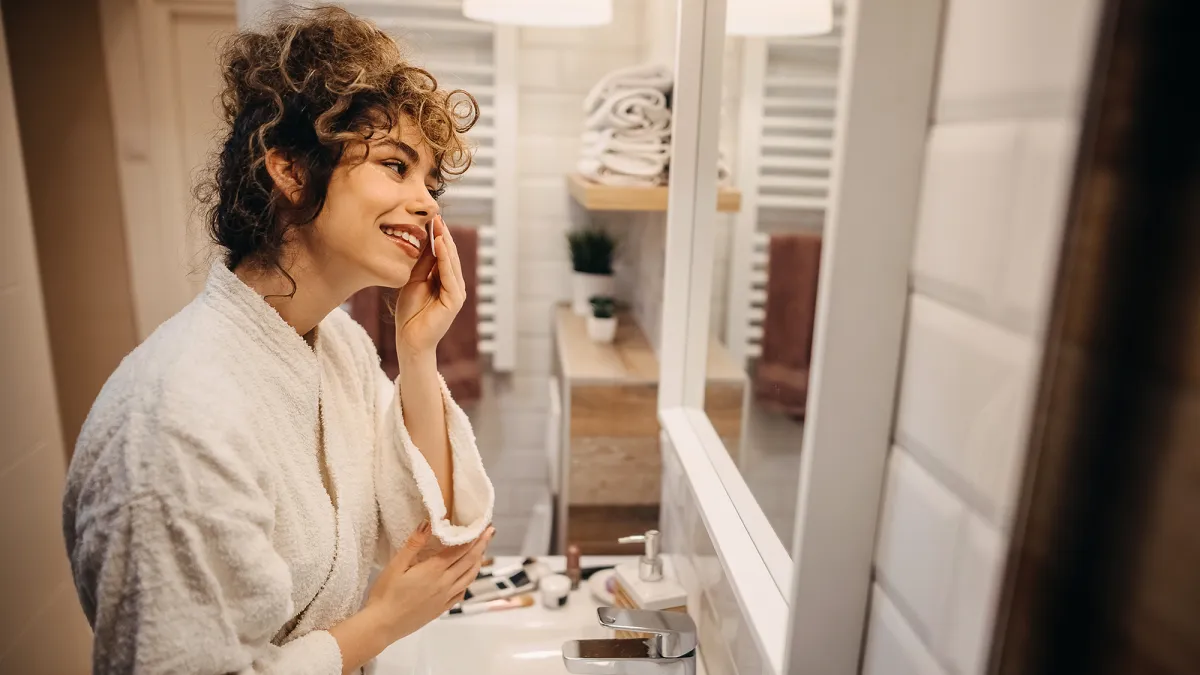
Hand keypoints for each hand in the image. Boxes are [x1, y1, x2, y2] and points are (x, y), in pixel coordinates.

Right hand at [364, 521, 494, 642]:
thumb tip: (428, 523)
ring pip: (468, 578)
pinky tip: (466, 578)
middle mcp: (444, 584)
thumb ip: (414, 544)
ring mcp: (444, 598)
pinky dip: (468, 581)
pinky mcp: (441, 609)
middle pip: (469, 562)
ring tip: (481, 552)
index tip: (485, 527)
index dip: (474, 537)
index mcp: (434, 570)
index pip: (460, 550)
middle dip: (481, 546)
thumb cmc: (385, 594)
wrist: (382, 625)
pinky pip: (461, 593)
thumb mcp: (396, 565)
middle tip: (490, 533)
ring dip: (477, 563)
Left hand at [393, 215, 465, 358]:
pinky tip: (439, 244)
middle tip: (436, 216)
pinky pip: (450, 275)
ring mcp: (456, 292)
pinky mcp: (454, 300)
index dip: (438, 236)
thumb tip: (428, 240)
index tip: (431, 218)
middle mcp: (454, 284)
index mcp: (445, 280)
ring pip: (451, 262)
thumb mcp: (414, 280)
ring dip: (445, 243)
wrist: (409, 339)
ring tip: (438, 226)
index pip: (443, 254)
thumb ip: (423, 263)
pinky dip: (445, 259)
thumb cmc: (410, 313)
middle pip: (449, 255)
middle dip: (443, 235)